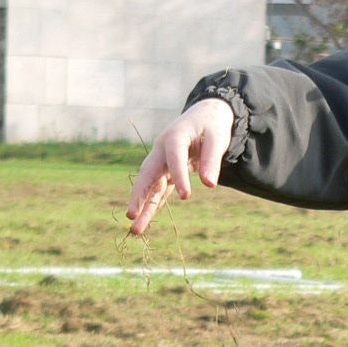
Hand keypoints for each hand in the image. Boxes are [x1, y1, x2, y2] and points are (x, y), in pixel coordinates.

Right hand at [125, 98, 235, 236]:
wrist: (204, 116)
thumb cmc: (211, 126)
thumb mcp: (217, 138)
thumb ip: (212, 159)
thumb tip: (209, 184)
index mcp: (175, 137)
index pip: (174, 158)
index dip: (179, 177)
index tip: (186, 196)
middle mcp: (162, 151)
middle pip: (147, 174)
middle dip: (139, 196)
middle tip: (130, 215)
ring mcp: (161, 162)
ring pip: (149, 187)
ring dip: (142, 208)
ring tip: (134, 230)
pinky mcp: (166, 172)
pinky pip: (157, 191)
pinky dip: (151, 206)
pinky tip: (143, 224)